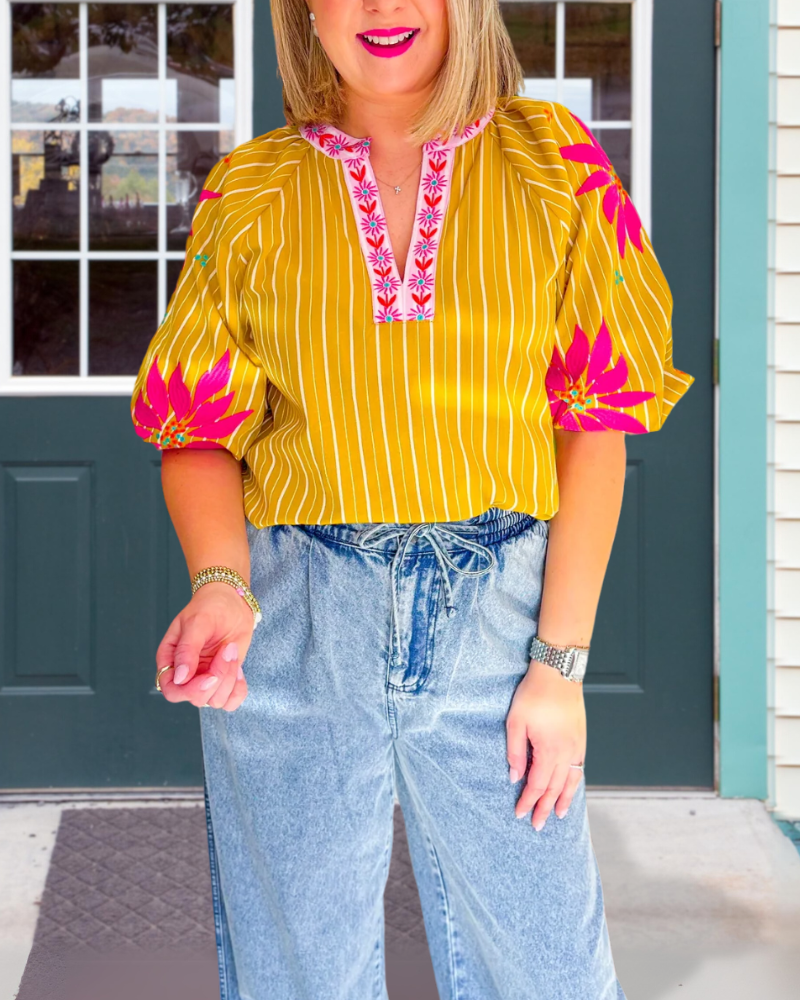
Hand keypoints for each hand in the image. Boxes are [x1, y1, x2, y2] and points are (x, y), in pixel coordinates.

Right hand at [154, 582, 255, 710]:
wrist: (232, 602)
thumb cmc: (209, 607)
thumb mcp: (196, 623)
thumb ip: (187, 650)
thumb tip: (180, 678)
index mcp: (171, 660)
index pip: (172, 691)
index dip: (190, 690)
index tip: (209, 676)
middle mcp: (187, 674)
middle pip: (196, 698)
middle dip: (217, 678)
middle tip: (226, 651)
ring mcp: (205, 678)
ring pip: (215, 700)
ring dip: (229, 678)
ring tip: (231, 651)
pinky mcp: (224, 680)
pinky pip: (231, 701)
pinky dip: (238, 690)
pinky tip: (239, 670)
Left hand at [506, 659, 586, 829]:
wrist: (558, 673)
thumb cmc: (534, 694)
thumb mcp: (515, 722)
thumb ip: (515, 752)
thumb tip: (515, 776)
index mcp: (549, 751)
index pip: (538, 785)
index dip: (528, 801)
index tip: (520, 814)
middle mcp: (567, 753)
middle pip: (556, 789)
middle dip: (545, 808)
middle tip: (537, 825)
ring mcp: (577, 746)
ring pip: (571, 781)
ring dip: (564, 800)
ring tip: (560, 816)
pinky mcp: (581, 738)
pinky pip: (579, 768)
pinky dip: (574, 783)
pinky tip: (570, 787)